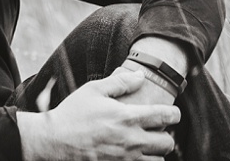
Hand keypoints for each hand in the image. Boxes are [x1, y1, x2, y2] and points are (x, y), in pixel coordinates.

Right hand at [18, 72, 179, 160]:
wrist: (55, 141)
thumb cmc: (72, 114)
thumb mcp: (92, 90)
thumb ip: (119, 82)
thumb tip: (140, 76)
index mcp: (127, 117)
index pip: (166, 116)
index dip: (174, 113)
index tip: (171, 112)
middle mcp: (132, 140)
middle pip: (168, 142)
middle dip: (166, 135)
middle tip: (156, 130)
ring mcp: (127, 158)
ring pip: (159, 160)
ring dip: (155, 152)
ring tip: (145, 144)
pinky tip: (135, 154)